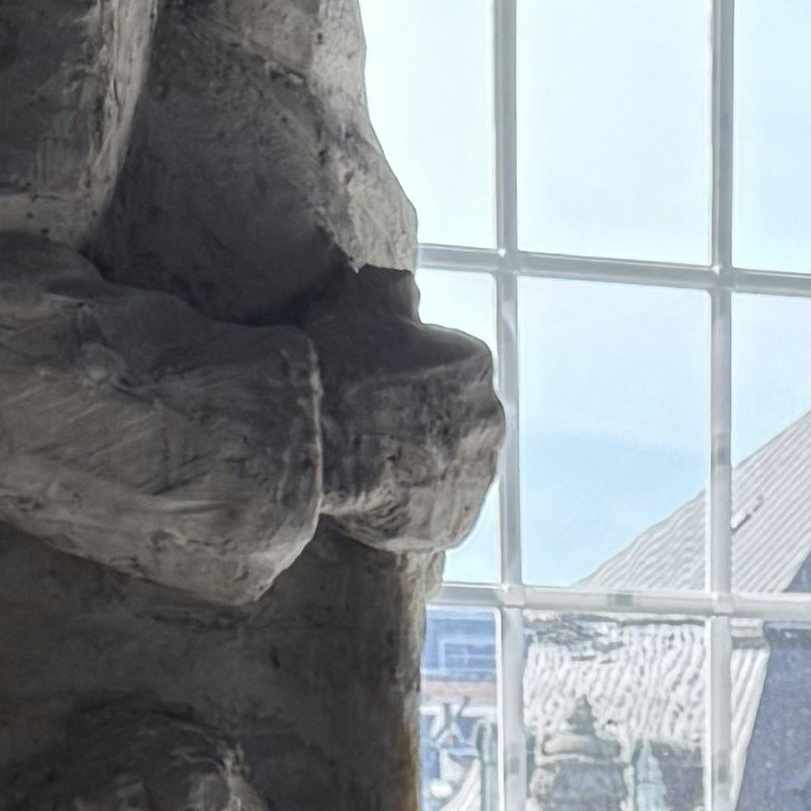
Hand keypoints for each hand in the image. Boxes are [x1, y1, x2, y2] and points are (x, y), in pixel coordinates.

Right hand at [309, 276, 501, 549]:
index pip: (447, 367)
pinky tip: (381, 499)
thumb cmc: (339, 368)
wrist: (321, 447)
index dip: (408, 377)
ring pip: (451, 467)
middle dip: (425, 422)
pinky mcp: (458, 522)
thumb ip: (392, 291)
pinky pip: (439, 511)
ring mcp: (476, 476)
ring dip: (424, 466)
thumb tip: (406, 288)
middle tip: (373, 429)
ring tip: (374, 467)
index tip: (375, 385)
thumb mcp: (360, 305)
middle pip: (456, 419)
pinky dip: (417, 507)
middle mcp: (490, 419)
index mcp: (475, 363)